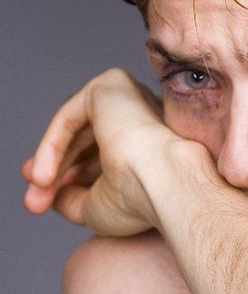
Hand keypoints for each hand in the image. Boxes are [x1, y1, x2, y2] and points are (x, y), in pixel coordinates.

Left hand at [23, 68, 181, 235]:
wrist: (166, 180)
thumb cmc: (143, 199)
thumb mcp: (98, 207)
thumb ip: (71, 198)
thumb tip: (46, 194)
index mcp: (149, 142)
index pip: (100, 154)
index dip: (69, 177)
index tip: (44, 200)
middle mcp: (142, 116)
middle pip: (85, 141)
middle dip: (57, 171)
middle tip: (35, 199)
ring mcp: (129, 97)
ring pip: (76, 128)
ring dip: (51, 161)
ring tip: (40, 189)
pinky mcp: (111, 85)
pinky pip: (71, 115)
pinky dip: (52, 144)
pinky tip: (44, 174)